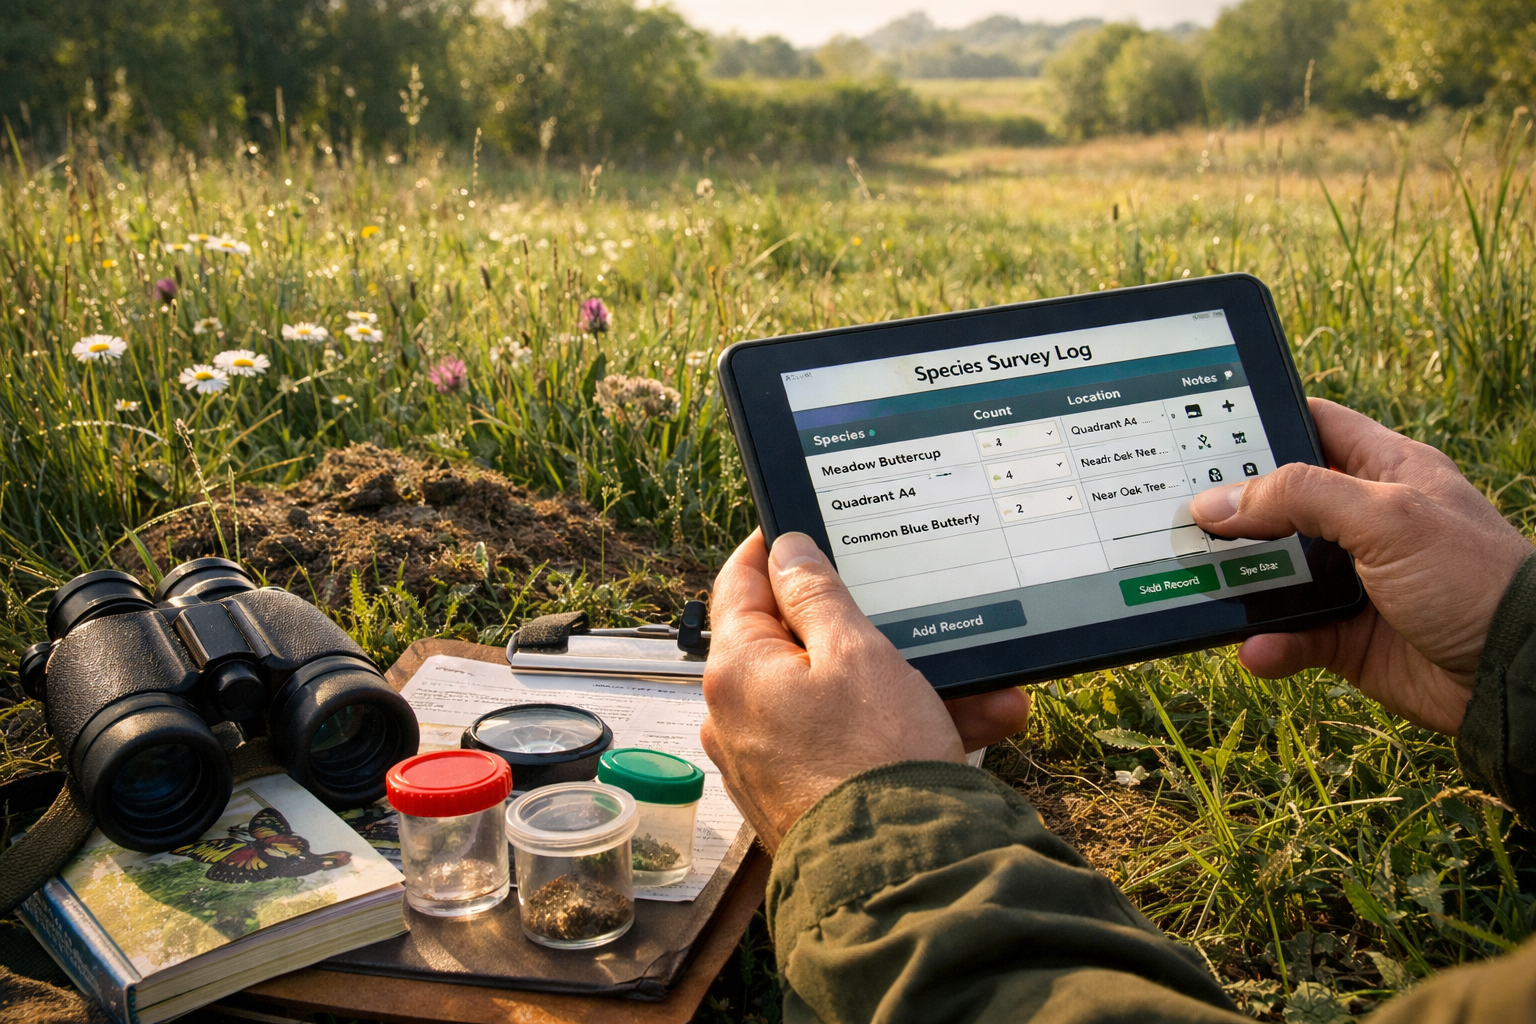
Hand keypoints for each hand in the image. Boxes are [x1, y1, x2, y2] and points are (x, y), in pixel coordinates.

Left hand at [701, 530, 1030, 852]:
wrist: (901, 879)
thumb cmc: (875, 763)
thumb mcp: (856, 652)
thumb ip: (816, 593)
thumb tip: (786, 550)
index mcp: (734, 670)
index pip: (738, 583)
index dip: (773, 549)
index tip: (798, 528)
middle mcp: (735, 716)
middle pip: (798, 643)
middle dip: (870, 631)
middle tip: (917, 617)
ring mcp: (765, 760)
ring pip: (837, 697)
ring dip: (905, 687)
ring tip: (979, 690)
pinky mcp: (799, 795)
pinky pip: (847, 742)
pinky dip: (896, 731)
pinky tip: (964, 727)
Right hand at [1191, 398, 1532, 734]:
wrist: (1517, 674)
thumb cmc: (1471, 577)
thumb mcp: (1386, 516)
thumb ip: (1299, 498)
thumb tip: (1215, 503)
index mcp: (1385, 470)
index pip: (1313, 425)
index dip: (1261, 423)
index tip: (1203, 434)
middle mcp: (1364, 521)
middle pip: (1277, 504)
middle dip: (1232, 515)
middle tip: (1182, 519)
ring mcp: (1352, 579)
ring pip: (1273, 572)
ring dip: (1240, 585)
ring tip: (1205, 587)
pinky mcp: (1344, 635)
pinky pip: (1289, 634)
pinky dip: (1270, 644)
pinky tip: (1258, 648)